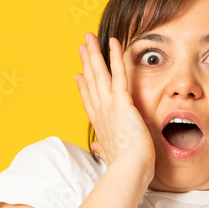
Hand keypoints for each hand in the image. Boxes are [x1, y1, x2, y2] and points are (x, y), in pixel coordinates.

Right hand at [74, 32, 154, 177]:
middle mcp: (101, 112)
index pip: (90, 102)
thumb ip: (103, 149)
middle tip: (82, 47)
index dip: (84, 88)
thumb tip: (96, 147)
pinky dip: (115, 57)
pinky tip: (114, 42)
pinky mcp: (122, 101)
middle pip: (91, 82)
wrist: (130, 170)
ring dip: (94, 54)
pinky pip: (119, 74)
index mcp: (101, 125)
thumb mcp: (111, 156)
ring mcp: (109, 105)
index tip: (78, 76)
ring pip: (100, 74)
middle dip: (86, 63)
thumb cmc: (125, 167)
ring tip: (89, 38)